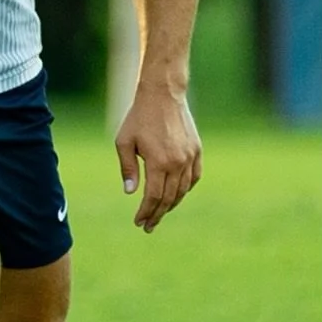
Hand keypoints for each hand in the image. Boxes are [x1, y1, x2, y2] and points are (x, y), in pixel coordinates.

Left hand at [114, 85, 201, 232]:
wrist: (162, 95)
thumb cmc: (138, 118)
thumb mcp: (124, 142)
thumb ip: (128, 168)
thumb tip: (130, 192)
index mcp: (158, 162)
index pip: (153, 197)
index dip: (146, 212)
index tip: (139, 222)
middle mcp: (177, 163)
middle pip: (169, 198)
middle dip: (157, 214)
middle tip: (148, 226)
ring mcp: (190, 157)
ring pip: (183, 190)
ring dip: (172, 205)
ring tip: (160, 213)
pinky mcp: (197, 151)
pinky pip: (194, 177)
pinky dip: (186, 189)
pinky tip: (176, 195)